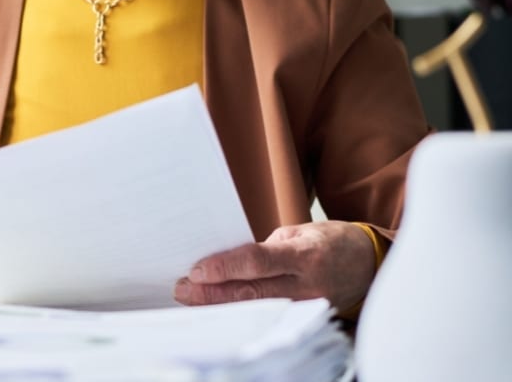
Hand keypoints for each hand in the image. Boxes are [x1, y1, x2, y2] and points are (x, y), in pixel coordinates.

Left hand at [173, 221, 375, 309]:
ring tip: (191, 300)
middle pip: (252, 293)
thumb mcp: (301, 232)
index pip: (259, 262)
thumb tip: (229, 262)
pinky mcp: (305, 319)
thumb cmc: (331, 242)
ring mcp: (308, 307)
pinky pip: (268, 317)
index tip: (196, 270)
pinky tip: (218, 310)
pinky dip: (240, 314)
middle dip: (212, 293)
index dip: (225, 267)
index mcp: (306, 254)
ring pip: (257, 310)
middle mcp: (308, 285)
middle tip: (182, 290)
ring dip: (221, 306)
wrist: (370, 266)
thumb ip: (267, 248)